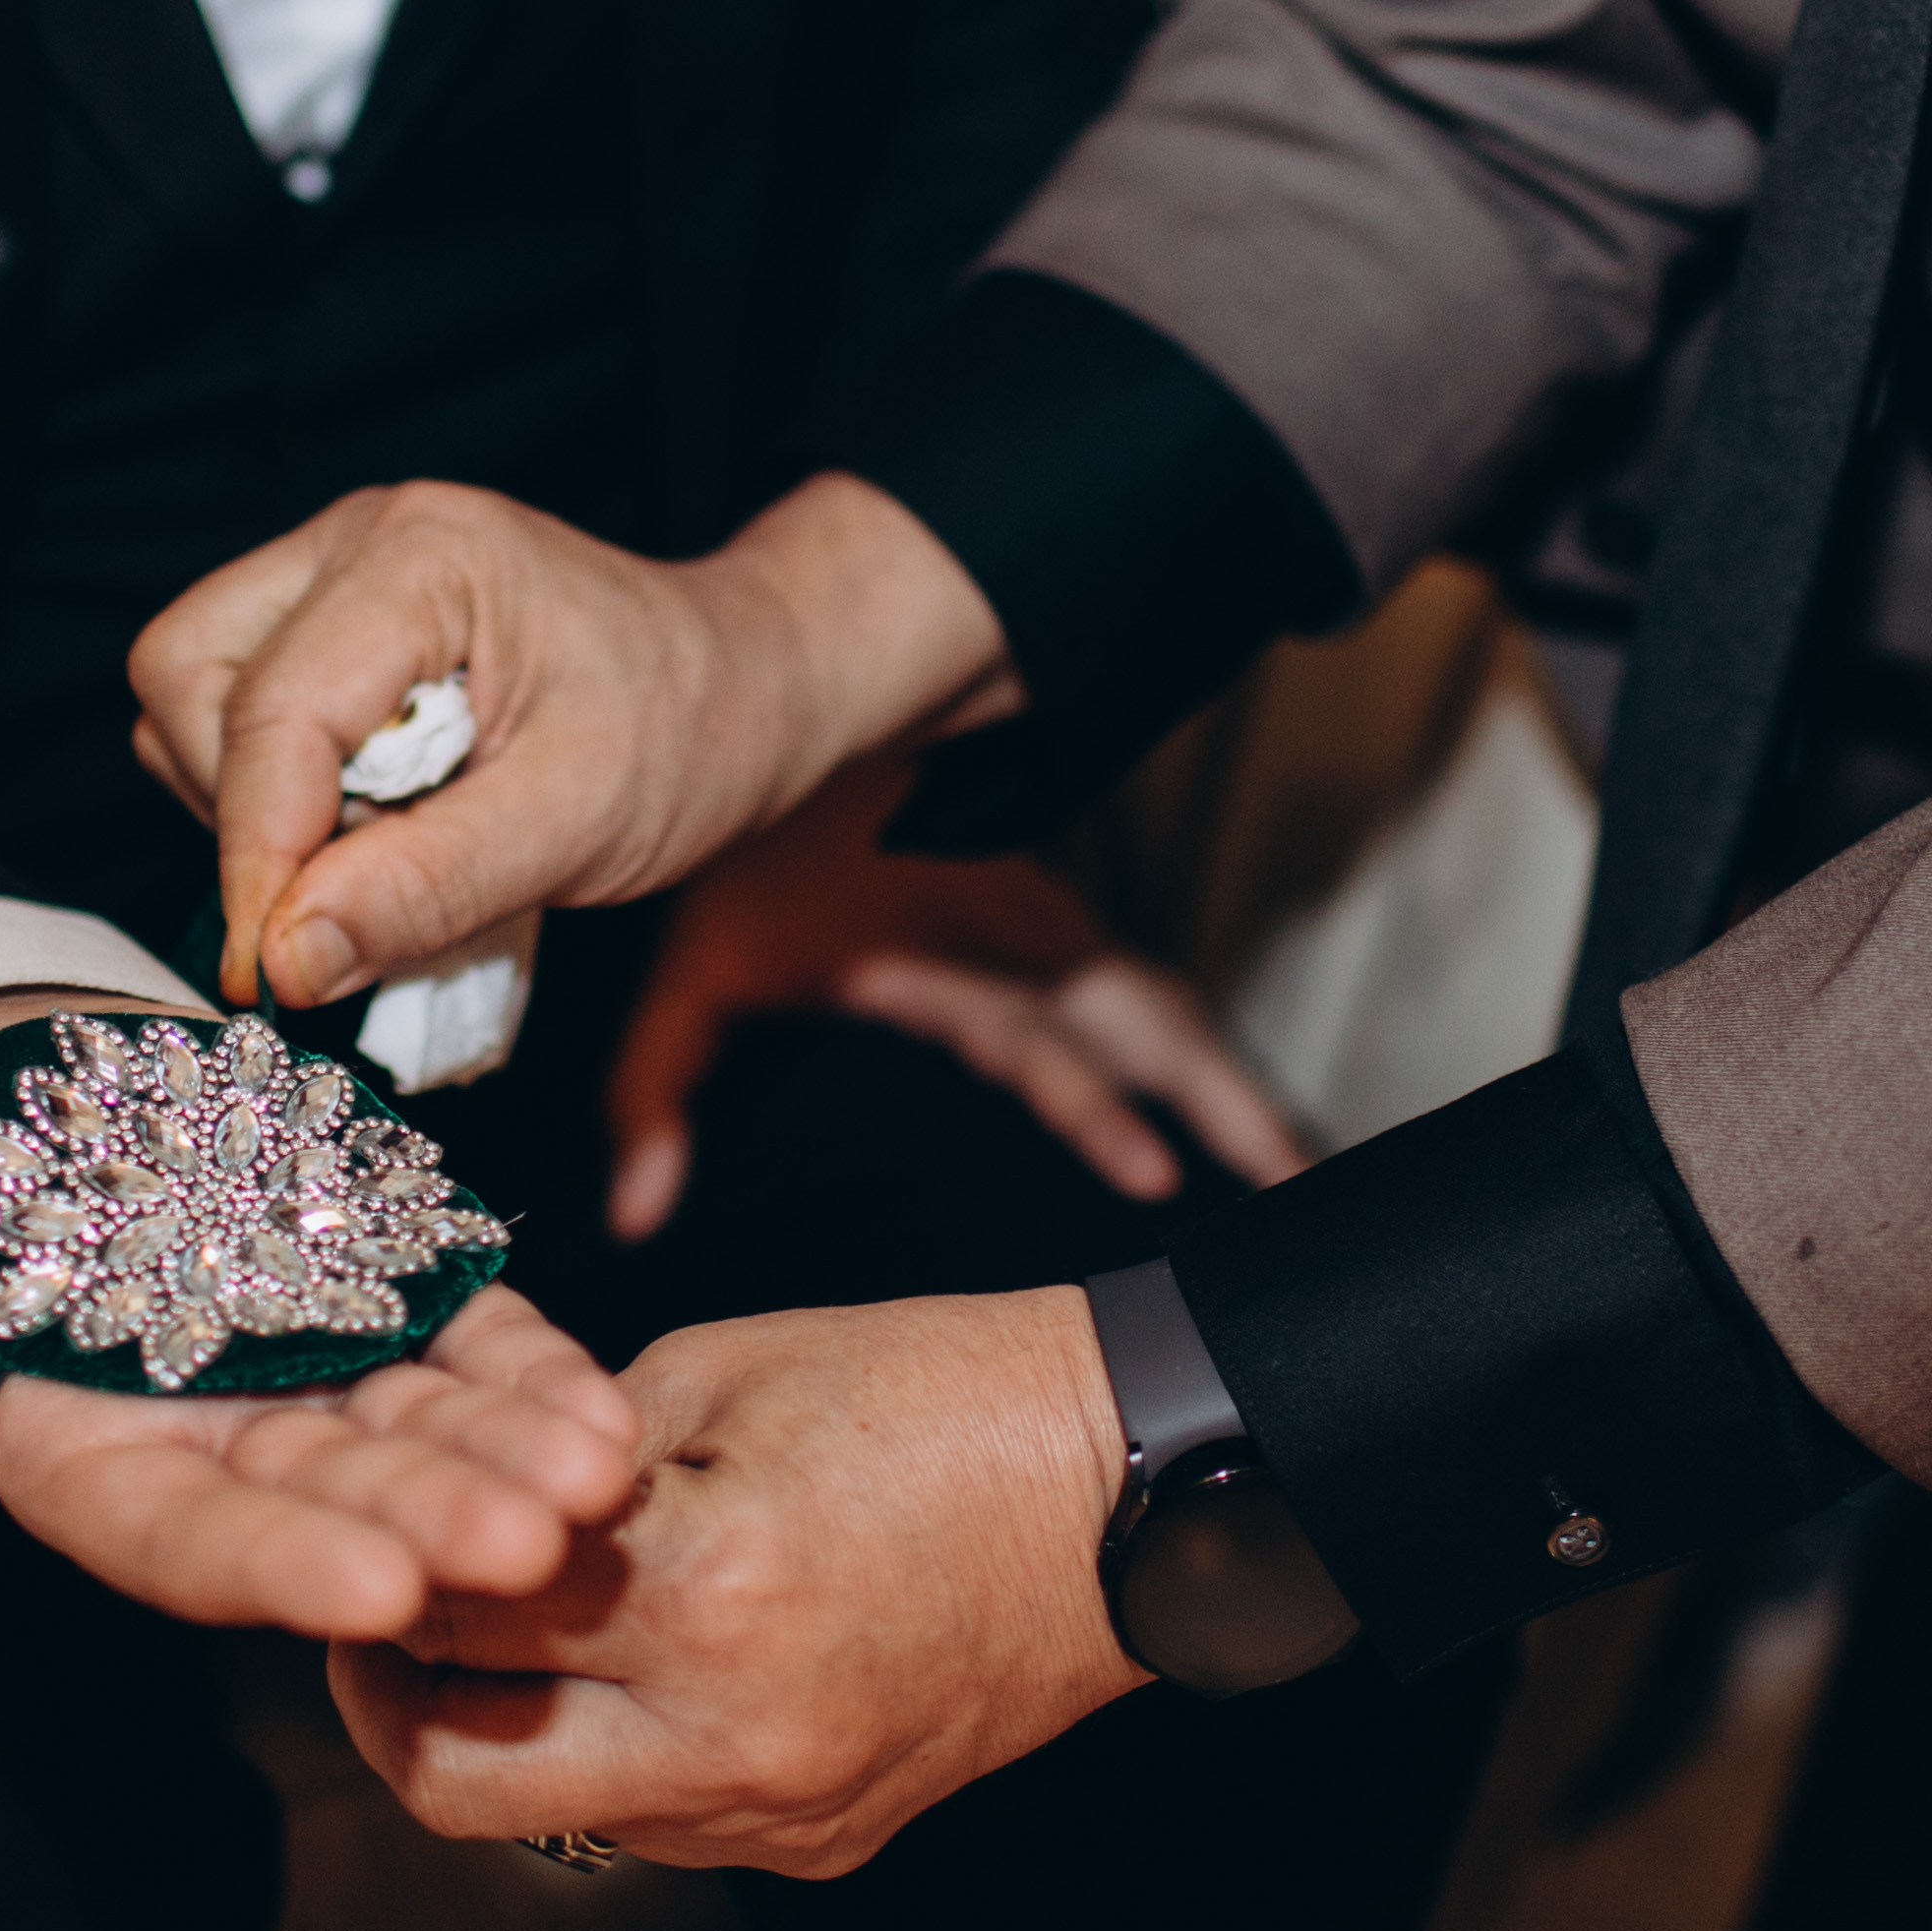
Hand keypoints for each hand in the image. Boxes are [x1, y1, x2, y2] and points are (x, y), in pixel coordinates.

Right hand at [0, 990, 641, 1639]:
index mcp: (78, 1458)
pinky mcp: (369, 1291)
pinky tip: (609, 1409)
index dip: (276, 1566)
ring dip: (514, 1461)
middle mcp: (205, 1438)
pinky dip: (532, 1374)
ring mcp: (298, 1370)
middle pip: (331, 1503)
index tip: (378, 1594)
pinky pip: (464, 1342)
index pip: (183, 1537)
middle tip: (543, 1550)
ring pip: (419, 1433)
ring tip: (608, 1480)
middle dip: (437, 1526)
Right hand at [127, 473, 1011, 1016]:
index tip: (278, 973)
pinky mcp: (331, 625)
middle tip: (354, 886)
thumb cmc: (687, 731)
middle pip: (185, 676)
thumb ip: (427, 886)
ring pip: (190, 696)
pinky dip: (278, 794)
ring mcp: (333, 575)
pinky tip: (377, 825)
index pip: (269, 713)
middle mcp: (356, 542)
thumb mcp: (578, 824)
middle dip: (241, 807)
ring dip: (253, 804)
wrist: (746, 683)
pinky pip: (234, 715)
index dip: (256, 855)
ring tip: (385, 849)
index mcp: (421, 556)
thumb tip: (284, 958)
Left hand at [329, 1288, 1152, 1877]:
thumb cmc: (938, 1392)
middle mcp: (732, 1732)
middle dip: (384, 1702)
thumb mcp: (721, 1369)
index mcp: (704, 1587)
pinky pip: (663, 1823)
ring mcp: (782, 1807)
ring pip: (553, 1817)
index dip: (371, 1563)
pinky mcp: (824, 1841)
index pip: (447, 1613)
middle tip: (377, 1624)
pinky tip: (636, 1665)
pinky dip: (617, 1752)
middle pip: (455, 1780)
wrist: (1133, 1487)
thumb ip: (565, 1449)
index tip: (351, 1524)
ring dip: (504, 1732)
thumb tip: (446, 1491)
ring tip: (506, 1634)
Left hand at [605, 759, 1305, 1237]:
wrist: (795, 719)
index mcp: (940, 959)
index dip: (1096, 1110)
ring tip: (1300, 1170)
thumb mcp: (692, 966)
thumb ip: (657, 1088)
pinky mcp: (1060, 921)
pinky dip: (1204, 1048)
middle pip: (1145, 1026)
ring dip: (1233, 1085)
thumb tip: (631, 1211)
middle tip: (1294, 1184)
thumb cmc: (747, 856)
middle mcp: (1016, 941)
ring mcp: (1051, 927)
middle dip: (1226, 1105)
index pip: (1037, 1046)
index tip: (1154, 1174)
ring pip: (1164, 1008)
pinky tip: (1242, 1108)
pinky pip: (1150, 989)